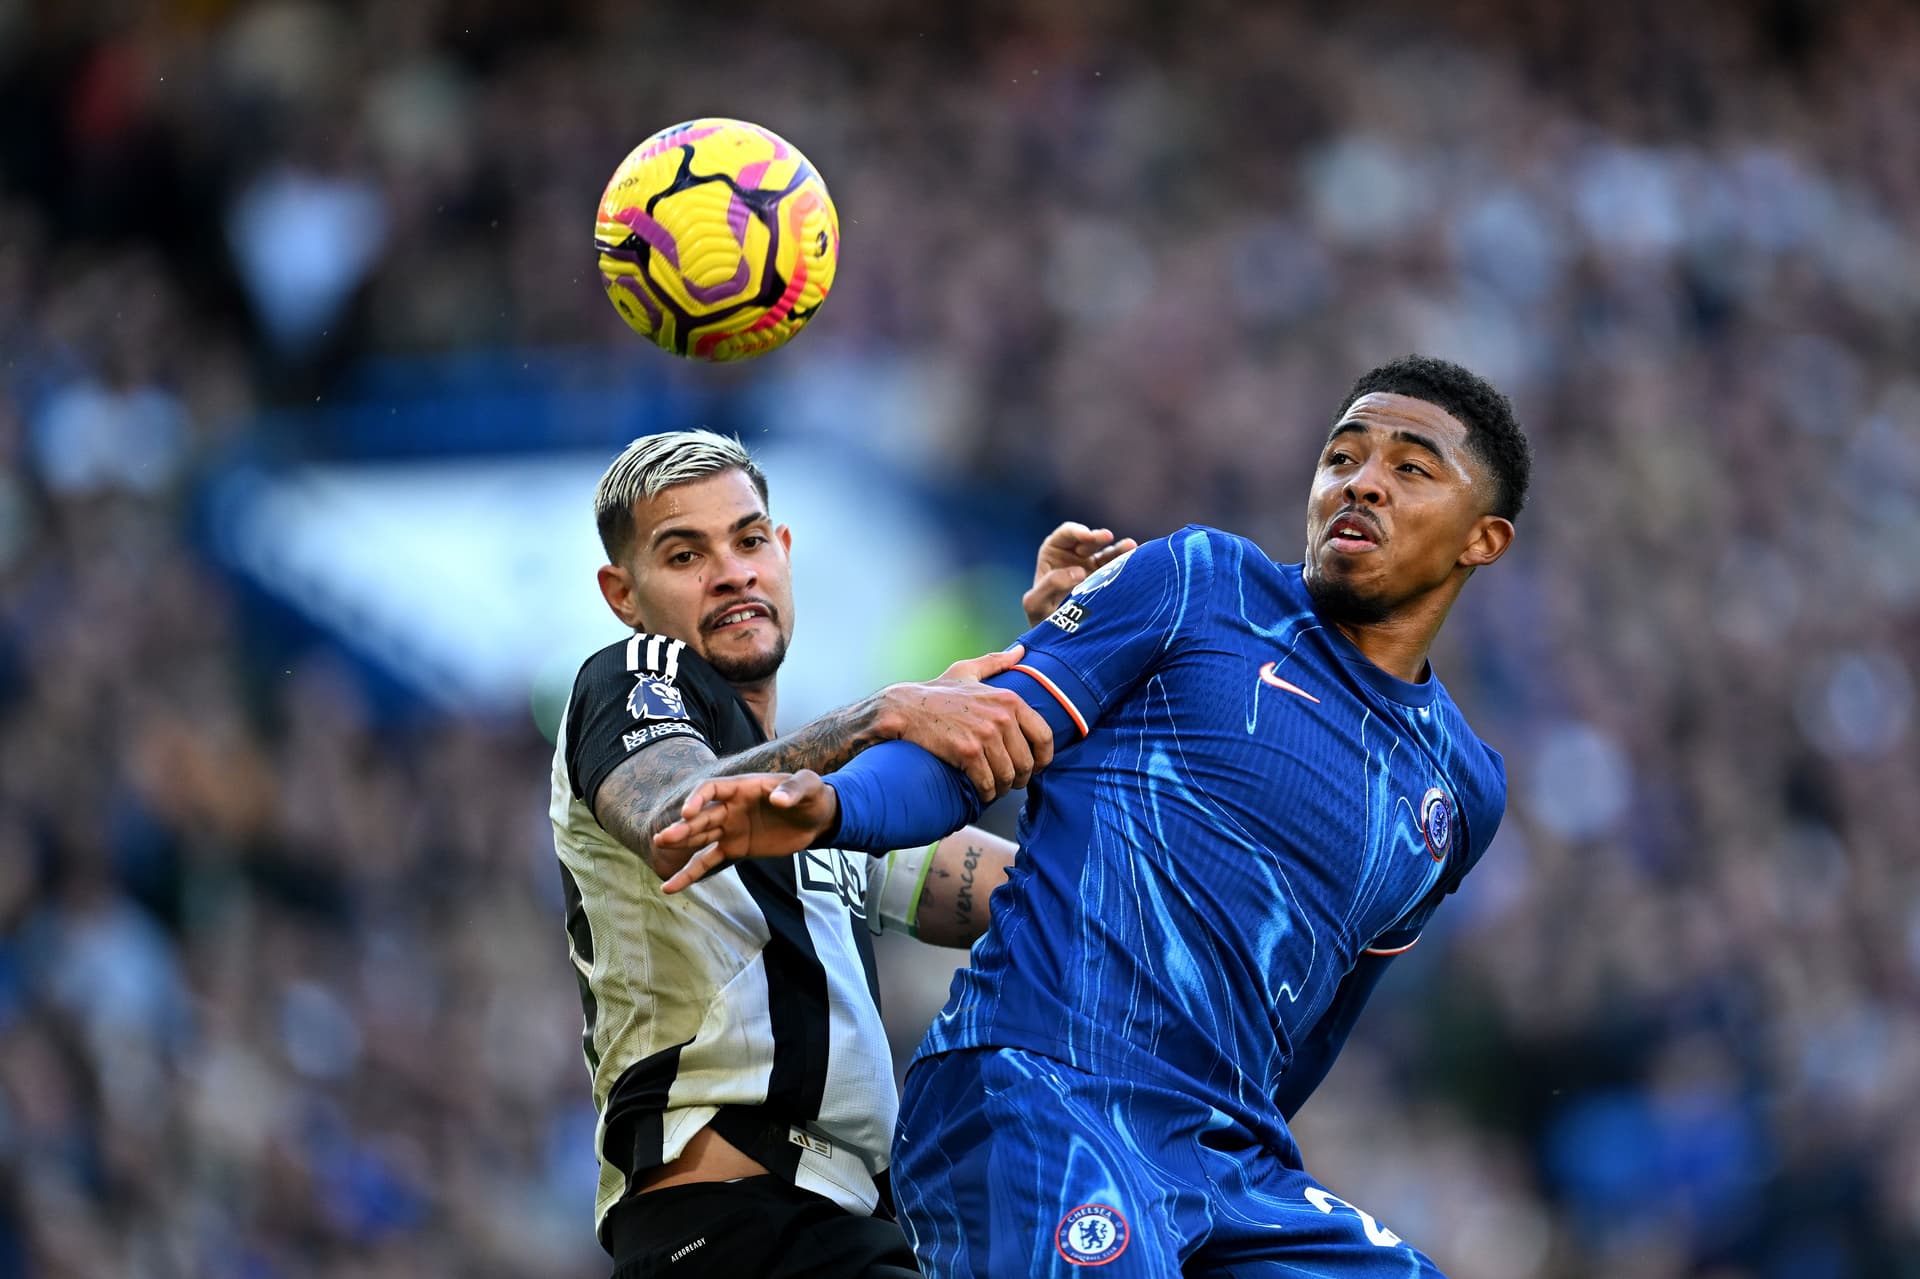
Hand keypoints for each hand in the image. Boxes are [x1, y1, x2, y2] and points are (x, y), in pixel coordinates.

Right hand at [654, 771, 837, 892]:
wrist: (817, 818)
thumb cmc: (812, 796)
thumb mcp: (809, 786)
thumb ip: (793, 789)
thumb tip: (778, 799)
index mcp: (743, 787)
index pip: (712, 788)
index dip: (698, 798)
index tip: (688, 812)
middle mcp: (730, 807)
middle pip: (701, 816)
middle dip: (682, 827)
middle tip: (663, 838)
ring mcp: (730, 828)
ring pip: (699, 837)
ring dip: (680, 844)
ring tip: (658, 851)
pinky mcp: (734, 848)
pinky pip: (708, 860)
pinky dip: (690, 872)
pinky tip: (671, 886)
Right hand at [873, 645, 1053, 801]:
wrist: (903, 709)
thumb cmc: (936, 692)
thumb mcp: (967, 671)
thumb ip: (996, 662)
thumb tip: (1021, 651)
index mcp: (1009, 699)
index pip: (1044, 736)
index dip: (1043, 758)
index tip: (1035, 767)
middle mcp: (1002, 716)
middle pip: (1027, 762)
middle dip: (1020, 777)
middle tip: (1010, 781)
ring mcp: (985, 735)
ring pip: (1008, 776)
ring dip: (1003, 788)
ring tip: (995, 787)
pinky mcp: (968, 753)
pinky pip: (988, 784)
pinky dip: (986, 793)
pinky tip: (981, 791)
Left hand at [1023, 522, 1137, 625]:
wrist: (1057, 636)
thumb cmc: (1040, 616)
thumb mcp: (1035, 602)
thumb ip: (1050, 584)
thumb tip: (1079, 572)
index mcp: (1053, 552)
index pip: (1065, 535)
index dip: (1076, 531)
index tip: (1086, 536)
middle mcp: (1075, 556)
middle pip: (1089, 541)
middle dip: (1097, 537)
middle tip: (1106, 536)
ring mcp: (1093, 567)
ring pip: (1108, 553)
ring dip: (1119, 549)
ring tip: (1131, 546)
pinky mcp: (1107, 581)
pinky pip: (1119, 569)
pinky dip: (1128, 564)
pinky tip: (1138, 561)